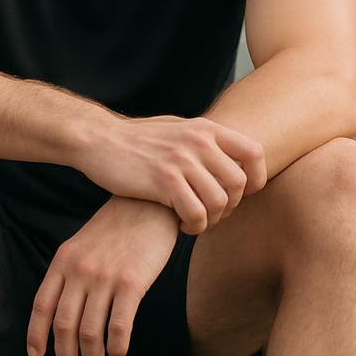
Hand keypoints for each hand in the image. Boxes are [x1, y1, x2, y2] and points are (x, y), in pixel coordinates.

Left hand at [26, 196, 180, 355]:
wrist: (149, 202)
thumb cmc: (118, 227)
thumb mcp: (83, 244)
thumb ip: (70, 273)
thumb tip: (64, 313)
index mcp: (63, 261)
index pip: (41, 306)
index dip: (36, 336)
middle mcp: (80, 270)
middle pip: (63, 326)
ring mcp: (105, 277)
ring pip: (90, 332)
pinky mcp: (133, 283)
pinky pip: (119, 326)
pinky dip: (116, 347)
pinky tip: (118, 353)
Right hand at [78, 113, 265, 234]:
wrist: (98, 140)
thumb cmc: (136, 139)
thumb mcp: (176, 128)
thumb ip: (203, 140)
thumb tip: (231, 157)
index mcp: (206, 128)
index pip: (255, 152)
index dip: (257, 179)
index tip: (241, 195)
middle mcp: (199, 141)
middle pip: (239, 184)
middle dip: (229, 207)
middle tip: (211, 214)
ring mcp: (182, 160)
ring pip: (219, 202)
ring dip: (211, 220)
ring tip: (195, 221)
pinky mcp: (164, 181)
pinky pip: (196, 214)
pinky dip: (194, 226)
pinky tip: (180, 225)